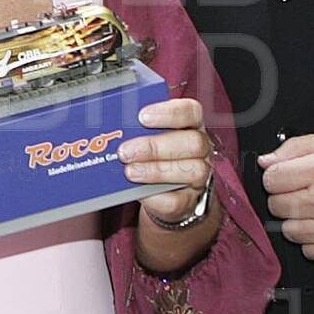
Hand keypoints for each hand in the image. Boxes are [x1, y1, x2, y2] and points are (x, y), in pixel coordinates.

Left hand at [121, 97, 213, 225]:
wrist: (161, 190)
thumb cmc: (152, 153)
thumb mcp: (146, 134)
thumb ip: (136, 126)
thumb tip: (113, 121)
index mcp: (190, 124)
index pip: (191, 111)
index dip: (169, 113)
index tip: (142, 117)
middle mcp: (201, 148)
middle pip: (193, 143)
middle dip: (155, 147)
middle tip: (125, 151)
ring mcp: (198, 176)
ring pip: (192, 171)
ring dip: (156, 171)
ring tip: (129, 171)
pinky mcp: (189, 201)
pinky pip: (177, 200)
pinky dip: (155, 197)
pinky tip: (138, 191)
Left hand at [258, 130, 313, 262]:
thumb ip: (295, 147)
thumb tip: (265, 162)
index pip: (271, 180)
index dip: (277, 177)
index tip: (286, 178)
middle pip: (276, 207)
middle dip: (285, 199)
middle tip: (303, 193)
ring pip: (289, 232)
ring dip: (298, 221)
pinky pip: (309, 252)